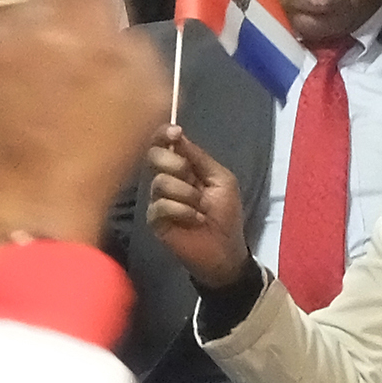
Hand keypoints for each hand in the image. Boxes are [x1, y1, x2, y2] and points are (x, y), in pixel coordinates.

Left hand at [0, 0, 159, 251]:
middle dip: (63, 11)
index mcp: (90, 20)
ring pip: (20, 12)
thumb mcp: (144, 92)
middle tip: (72, 71)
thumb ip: (126, 34)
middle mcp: (36, 15)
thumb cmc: (99, 157)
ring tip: (40, 97)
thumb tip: (105, 13)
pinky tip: (13, 100)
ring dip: (31, 38)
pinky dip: (1, 58)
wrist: (33, 209)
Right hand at [144, 127, 248, 286]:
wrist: (225, 248)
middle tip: (191, 177)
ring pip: (160, 182)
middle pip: (154, 157)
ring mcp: (158, 200)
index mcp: (182, 167)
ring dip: (186, 195)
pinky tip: (193, 221)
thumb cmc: (226, 214)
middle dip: (175, 163)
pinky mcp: (155, 220)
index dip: (164, 134)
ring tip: (201, 209)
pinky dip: (181, 212)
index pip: (163, 144)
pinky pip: (160, 206)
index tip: (175, 133)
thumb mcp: (221, 179)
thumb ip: (200, 157)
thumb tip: (178, 136)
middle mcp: (167, 179)